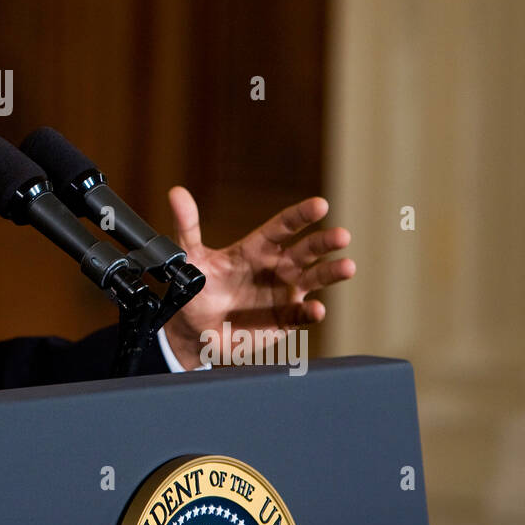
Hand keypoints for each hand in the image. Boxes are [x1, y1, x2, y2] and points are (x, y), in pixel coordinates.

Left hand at [161, 188, 354, 369]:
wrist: (192, 332)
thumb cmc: (195, 290)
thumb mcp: (189, 257)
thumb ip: (187, 226)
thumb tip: (176, 193)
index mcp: (256, 249)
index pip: (283, 227)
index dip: (300, 216)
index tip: (320, 204)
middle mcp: (275, 268)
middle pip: (306, 250)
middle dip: (324, 242)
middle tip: (341, 235)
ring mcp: (282, 294)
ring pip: (313, 279)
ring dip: (330, 273)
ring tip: (347, 266)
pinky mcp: (284, 320)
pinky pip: (301, 315)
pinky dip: (310, 313)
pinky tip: (317, 310)